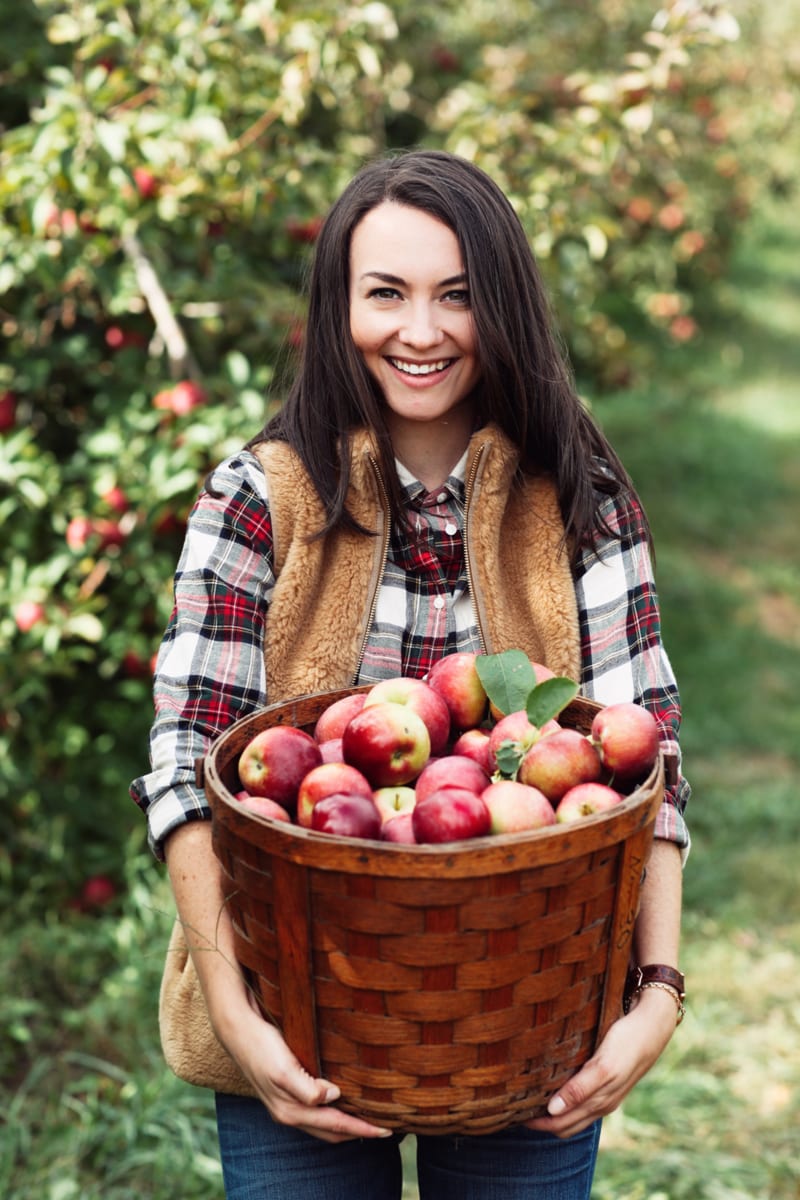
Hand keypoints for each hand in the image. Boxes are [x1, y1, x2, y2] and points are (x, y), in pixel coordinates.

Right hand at [217, 992, 392, 1142]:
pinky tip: (342, 1102)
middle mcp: (288, 1113)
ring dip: (346, 1125)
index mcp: (290, 1111)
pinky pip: (315, 1113)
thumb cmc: (261, 1047)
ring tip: (368, 1119)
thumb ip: (307, 1089)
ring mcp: (285, 1105)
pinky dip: (333, 1114)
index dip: (361, 1129)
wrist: (237, 1031)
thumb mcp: (283, 1068)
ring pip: (323, 1125)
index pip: (335, 1126)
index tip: (385, 1129)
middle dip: (358, 1132)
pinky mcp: (285, 1094)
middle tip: (385, 1127)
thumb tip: (334, 1097)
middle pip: (331, 1132)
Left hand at [525, 986, 679, 1139]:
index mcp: (598, 1101)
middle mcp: (601, 1103)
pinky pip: (583, 1105)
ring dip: (551, 1116)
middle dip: (540, 1122)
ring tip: (527, 1102)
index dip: (537, 1123)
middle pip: (564, 1125)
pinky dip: (564, 1105)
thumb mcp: (602, 1066)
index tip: (513, 1114)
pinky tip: (552, 1090)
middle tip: (512, 1110)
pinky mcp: (609, 1085)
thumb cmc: (625, 1043)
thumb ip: (579, 1089)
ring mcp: (606, 1096)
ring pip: (573, 1117)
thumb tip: (553, 1110)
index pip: (560, 1124)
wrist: (652, 1028)